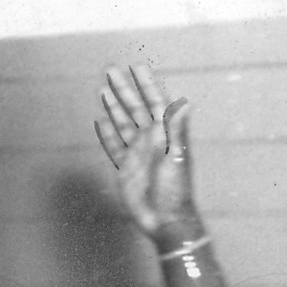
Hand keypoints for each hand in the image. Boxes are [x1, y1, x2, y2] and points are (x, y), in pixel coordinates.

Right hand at [93, 65, 203, 244]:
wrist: (165, 220)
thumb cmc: (175, 190)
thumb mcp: (175, 156)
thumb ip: (176, 129)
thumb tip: (184, 102)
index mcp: (165, 135)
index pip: (154, 103)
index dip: (146, 84)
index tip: (136, 66)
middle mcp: (150, 141)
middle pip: (134, 108)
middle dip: (124, 89)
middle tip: (110, 70)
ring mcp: (138, 154)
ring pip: (123, 123)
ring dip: (114, 106)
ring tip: (104, 89)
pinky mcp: (126, 169)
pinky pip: (114, 146)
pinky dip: (107, 133)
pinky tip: (101, 122)